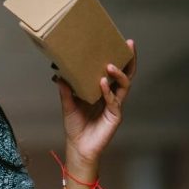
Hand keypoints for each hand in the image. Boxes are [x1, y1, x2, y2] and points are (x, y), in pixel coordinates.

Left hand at [57, 39, 136, 164]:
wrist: (78, 147)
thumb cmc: (76, 126)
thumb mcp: (68, 105)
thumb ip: (66, 90)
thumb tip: (58, 74)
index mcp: (103, 92)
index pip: (114, 72)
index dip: (119, 58)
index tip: (120, 42)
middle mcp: (112, 96)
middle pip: (126, 75)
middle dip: (129, 60)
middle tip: (129, 45)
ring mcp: (115, 106)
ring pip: (123, 86)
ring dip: (118, 75)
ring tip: (109, 65)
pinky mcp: (115, 116)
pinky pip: (114, 102)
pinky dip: (108, 92)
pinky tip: (102, 84)